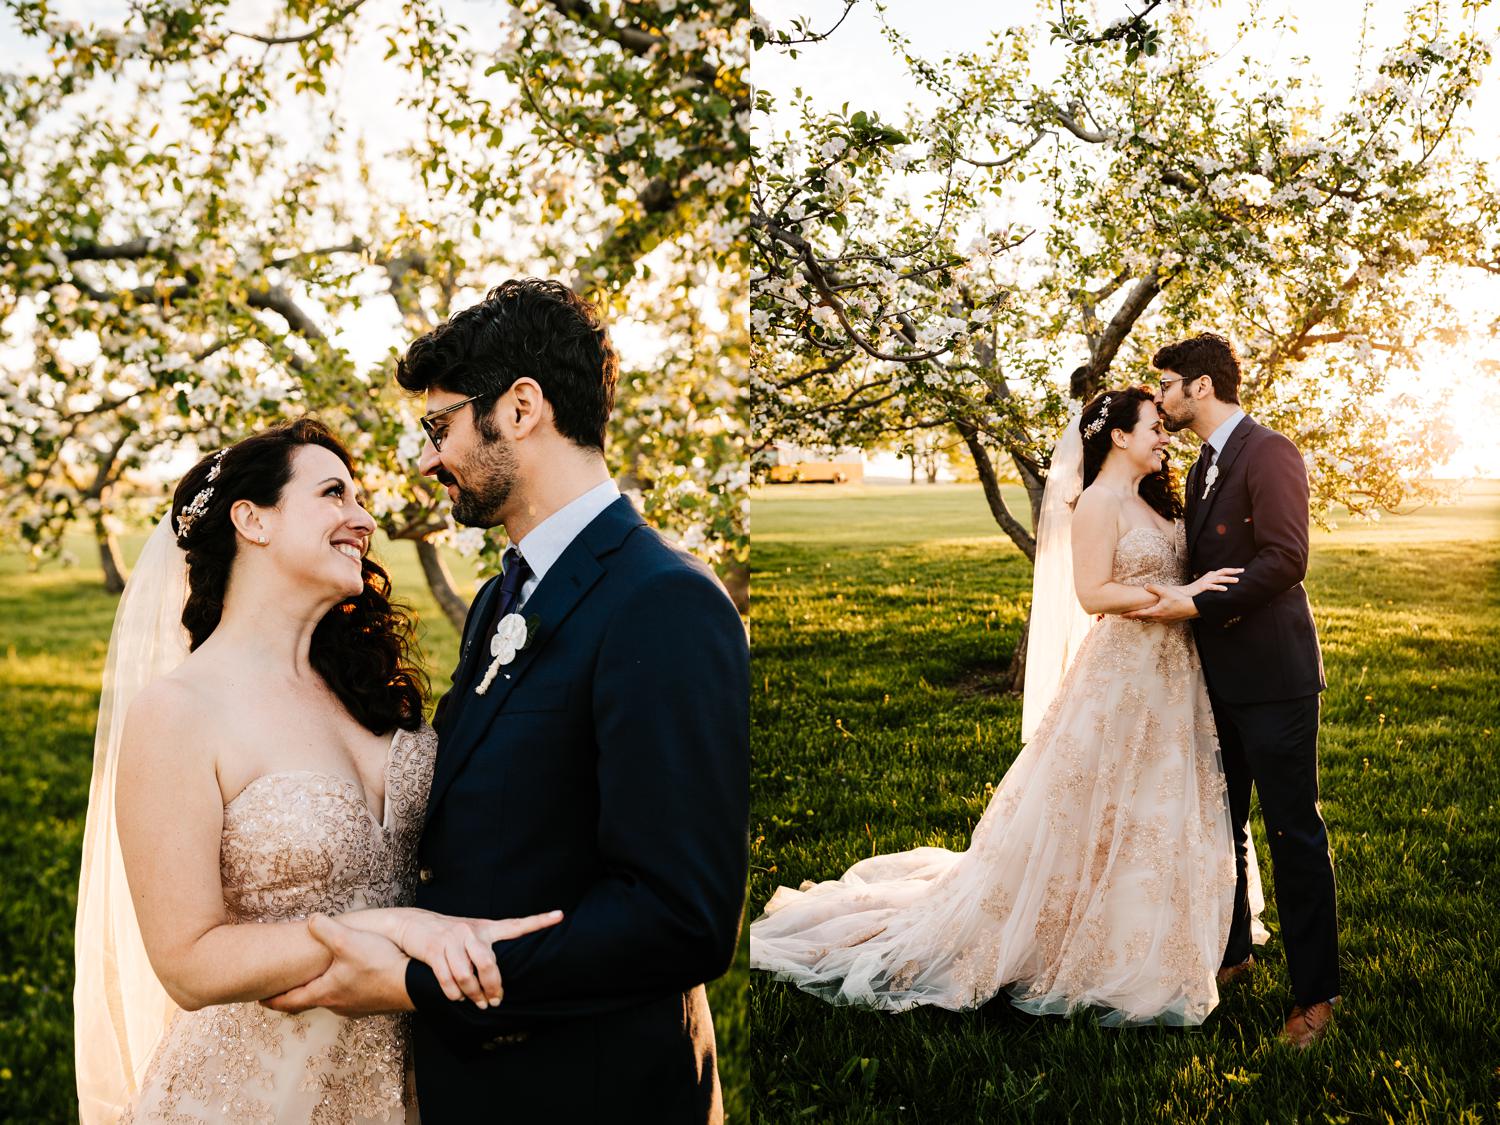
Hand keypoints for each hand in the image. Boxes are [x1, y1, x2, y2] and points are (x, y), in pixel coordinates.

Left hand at [261, 914, 414, 1016]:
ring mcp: (356, 1007)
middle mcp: (337, 1004)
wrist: (414, 984)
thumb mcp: (348, 941)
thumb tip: (311, 919)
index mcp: (325, 992)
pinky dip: (342, 989)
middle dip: (295, 995)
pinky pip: (350, 997)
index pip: (289, 1002)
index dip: (273, 1000)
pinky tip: (351, 978)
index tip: (259, 1000)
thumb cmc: (380, 965)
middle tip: (283, 990)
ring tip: (317, 980)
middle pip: (309, 1002)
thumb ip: (325, 928)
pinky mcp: (372, 1004)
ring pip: (331, 1000)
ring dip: (321, 991)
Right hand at [347, 907, 562, 1008]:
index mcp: (486, 927)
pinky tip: (458, 998)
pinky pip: (446, 979)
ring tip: (479, 1003)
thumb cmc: (450, 934)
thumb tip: (501, 976)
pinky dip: (453, 993)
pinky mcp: (433, 950)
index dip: (539, 921)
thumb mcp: (472, 933)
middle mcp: (470, 931)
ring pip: (465, 975)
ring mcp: (451, 940)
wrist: (415, 924)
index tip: (560, 915)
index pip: (516, 924)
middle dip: (493, 987)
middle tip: (496, 1001)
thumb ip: (488, 947)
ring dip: (473, 995)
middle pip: (488, 964)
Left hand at [1123, 583, 1200, 621]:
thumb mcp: (1165, 591)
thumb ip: (1154, 588)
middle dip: (1134, 617)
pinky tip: (1152, 616)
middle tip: (1125, 616)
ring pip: (1150, 620)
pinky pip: (1157, 620)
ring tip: (1137, 616)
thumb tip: (1145, 585)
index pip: (1138, 614)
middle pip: (1143, 618)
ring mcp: (1165, 620)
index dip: (1129, 615)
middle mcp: (1158, 618)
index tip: (1121, 615)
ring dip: (1142, 618)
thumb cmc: (1179, 600)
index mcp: (1155, 612)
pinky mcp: (1170, 620)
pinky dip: (1151, 618)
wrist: (1193, 608)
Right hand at [1184, 567, 1243, 597]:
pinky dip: (1219, 587)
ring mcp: (1206, 581)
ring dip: (1228, 579)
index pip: (1224, 570)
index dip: (1233, 570)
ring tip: (1237, 580)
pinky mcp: (1203, 587)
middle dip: (1233, 571)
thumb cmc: (1198, 590)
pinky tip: (1225, 589)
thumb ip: (1216, 583)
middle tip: (1242, 571)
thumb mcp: (1208, 584)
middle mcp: (1209, 576)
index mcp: (1211, 575)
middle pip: (1223, 571)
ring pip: (1219, 578)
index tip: (1242, 570)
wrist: (1186, 593)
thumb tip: (1228, 587)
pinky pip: (1212, 587)